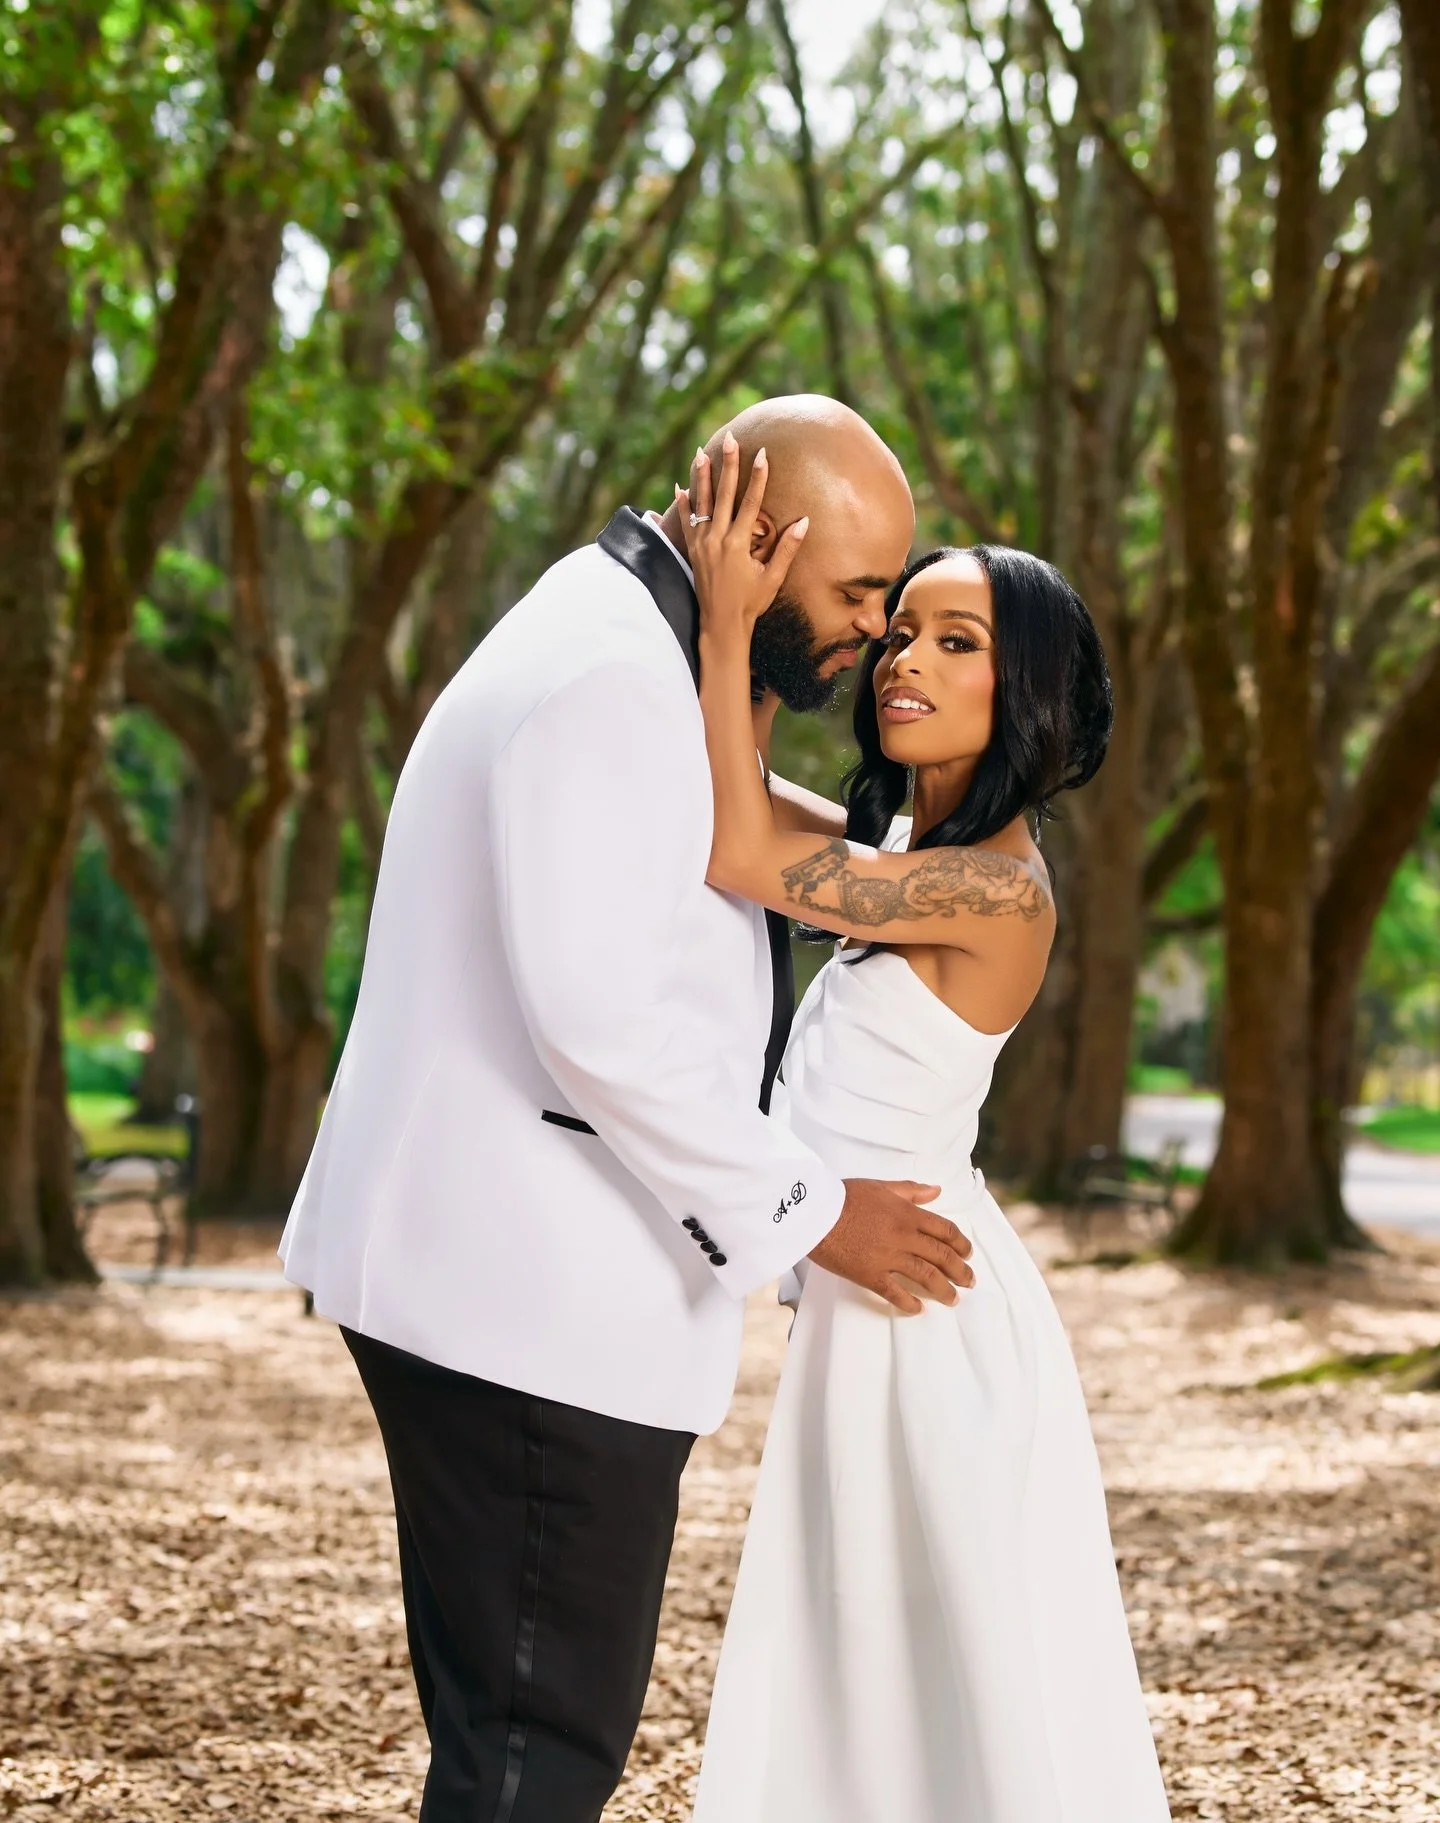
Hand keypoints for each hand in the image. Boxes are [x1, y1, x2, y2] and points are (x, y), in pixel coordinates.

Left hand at [683, 432, 807, 645]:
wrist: (721, 624)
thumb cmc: (751, 603)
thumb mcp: (773, 578)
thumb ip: (787, 549)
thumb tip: (804, 522)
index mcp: (738, 544)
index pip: (751, 503)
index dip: (757, 477)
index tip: (762, 454)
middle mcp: (717, 540)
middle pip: (724, 495)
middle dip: (728, 465)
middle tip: (730, 439)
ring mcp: (702, 544)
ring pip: (701, 503)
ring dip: (702, 478)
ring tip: (701, 454)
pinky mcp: (693, 551)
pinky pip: (686, 522)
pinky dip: (683, 504)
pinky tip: (680, 487)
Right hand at [810, 1179, 974, 1315]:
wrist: (815, 1213)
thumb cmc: (845, 1196)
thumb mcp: (881, 1186)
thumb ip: (911, 1190)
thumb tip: (936, 1190)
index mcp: (907, 1214)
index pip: (944, 1230)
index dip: (960, 1243)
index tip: (968, 1253)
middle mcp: (904, 1237)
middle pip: (941, 1255)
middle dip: (960, 1270)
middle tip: (970, 1281)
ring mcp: (888, 1257)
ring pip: (926, 1276)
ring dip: (943, 1289)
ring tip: (953, 1299)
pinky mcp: (870, 1275)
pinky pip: (895, 1293)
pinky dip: (909, 1303)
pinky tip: (918, 1309)